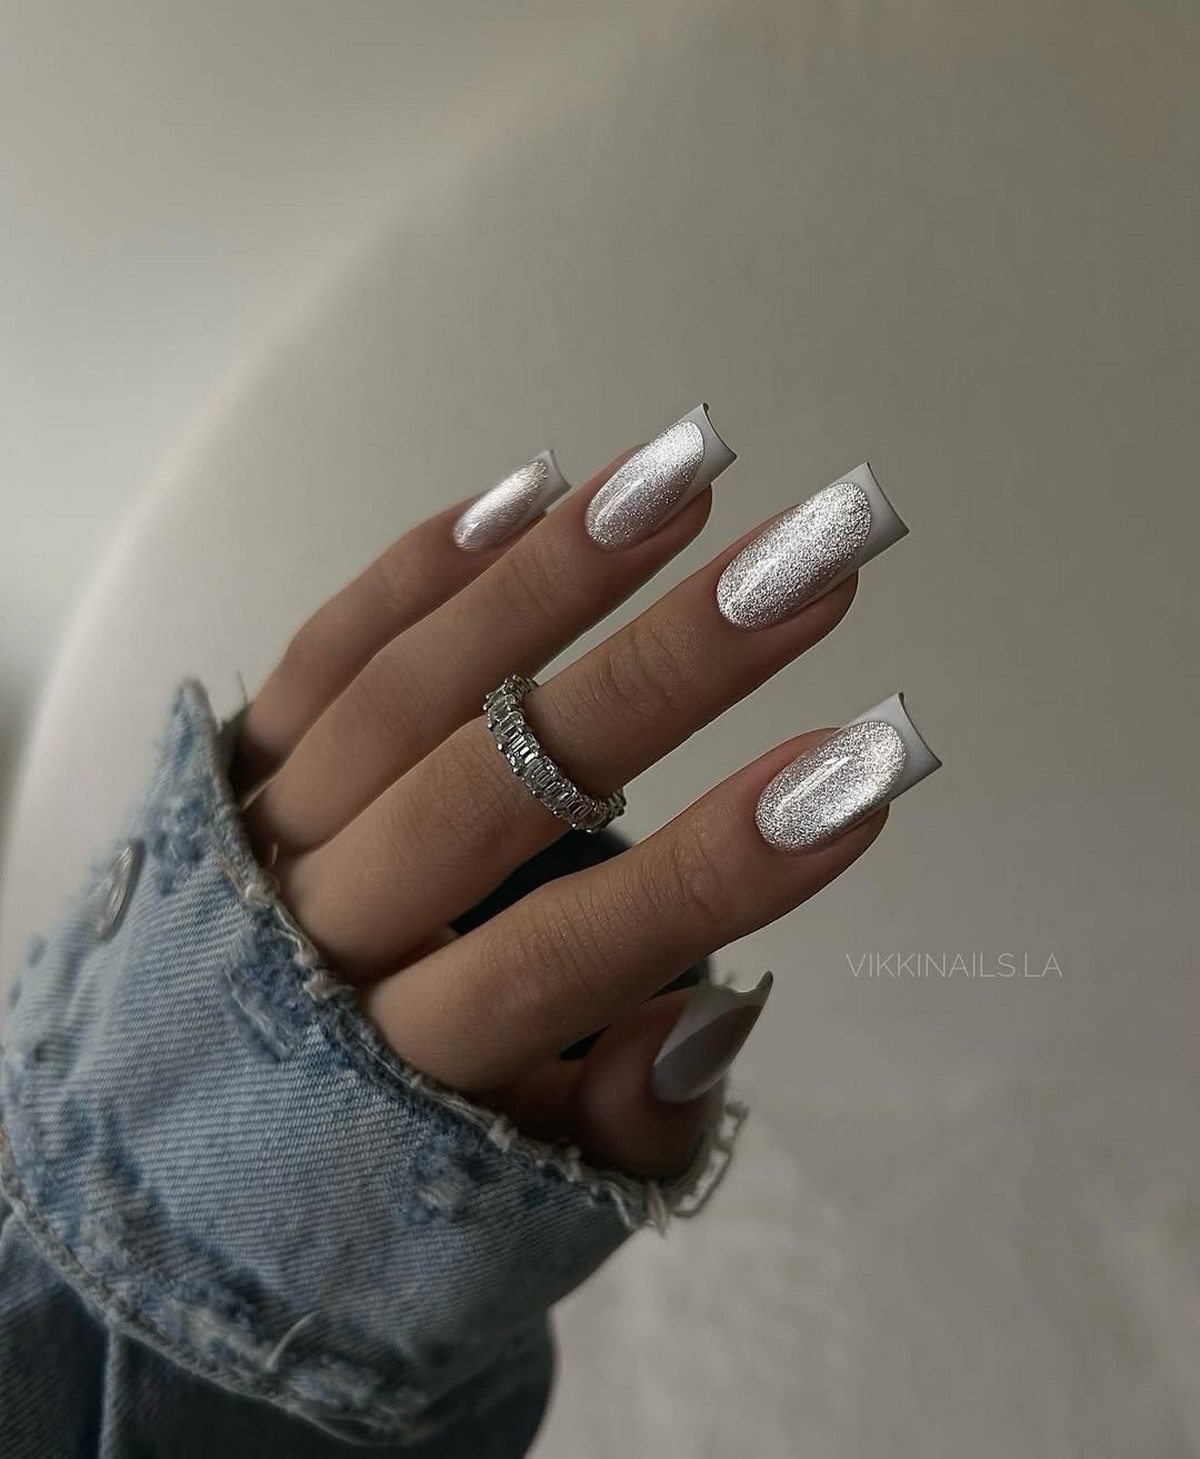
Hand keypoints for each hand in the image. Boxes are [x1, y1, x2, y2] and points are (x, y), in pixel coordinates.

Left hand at [228, 410, 926, 1180]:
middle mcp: (304, 937)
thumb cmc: (383, 1166)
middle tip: (806, 564)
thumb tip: (702, 1014)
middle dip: (662, 673)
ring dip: (550, 578)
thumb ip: (621, 1135)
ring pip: (405, 689)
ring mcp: (257, 837)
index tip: (861, 769)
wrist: (168, 1152)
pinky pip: (322, 651)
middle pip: (487, 788)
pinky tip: (532, 494)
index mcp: (388, 1070)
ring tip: (686, 479)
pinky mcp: (230, 767)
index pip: (559, 959)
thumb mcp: (516, 1208)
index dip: (710, 870)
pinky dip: (422, 570)